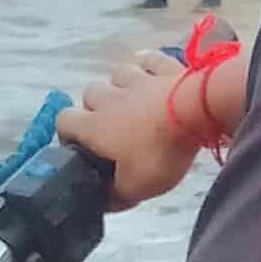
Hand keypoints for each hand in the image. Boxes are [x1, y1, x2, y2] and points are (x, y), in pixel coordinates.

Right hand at [57, 58, 199, 210]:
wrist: (197, 112)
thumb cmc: (160, 153)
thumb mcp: (135, 187)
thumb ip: (115, 196)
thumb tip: (102, 202)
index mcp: (95, 125)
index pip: (64, 120)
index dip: (67, 133)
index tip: (80, 146)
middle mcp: (110, 97)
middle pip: (89, 93)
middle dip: (95, 107)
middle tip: (113, 127)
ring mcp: (138, 79)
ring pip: (117, 73)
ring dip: (120, 84)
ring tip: (132, 100)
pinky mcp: (165, 68)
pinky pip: (149, 59)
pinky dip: (148, 65)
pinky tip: (150, 71)